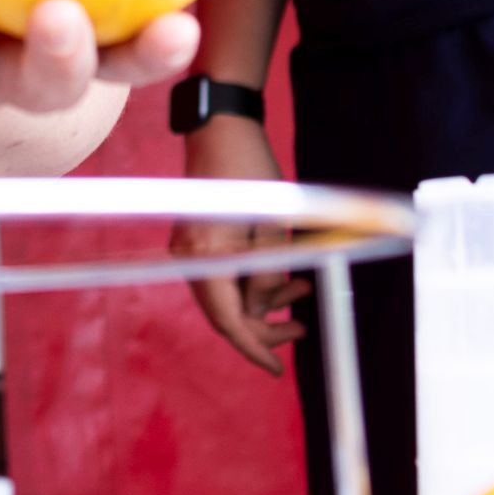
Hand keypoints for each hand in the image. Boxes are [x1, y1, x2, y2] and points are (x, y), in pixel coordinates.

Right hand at [173, 108, 304, 371]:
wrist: (223, 126)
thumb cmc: (250, 168)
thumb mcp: (270, 227)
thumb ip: (268, 273)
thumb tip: (267, 308)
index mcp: (205, 257)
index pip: (227, 321)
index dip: (254, 348)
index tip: (276, 368)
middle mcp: (190, 257)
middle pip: (227, 312)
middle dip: (264, 325)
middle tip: (300, 330)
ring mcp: (191, 249)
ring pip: (229, 294)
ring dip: (265, 299)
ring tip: (303, 291)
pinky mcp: (200, 239)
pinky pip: (227, 274)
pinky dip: (254, 280)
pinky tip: (286, 274)